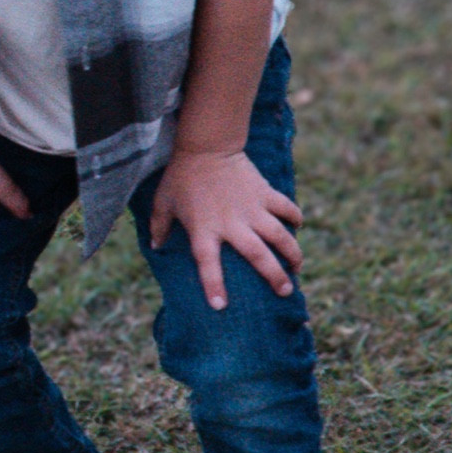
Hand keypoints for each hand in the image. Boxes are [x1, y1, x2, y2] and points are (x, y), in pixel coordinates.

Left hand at [149, 149, 301, 309]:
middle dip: (275, 277)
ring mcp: (252, 209)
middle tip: (285, 292)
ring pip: (280, 237)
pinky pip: (287, 209)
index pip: (207, 263)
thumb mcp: (163, 202)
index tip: (220, 306)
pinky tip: (296, 228)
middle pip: (258, 256)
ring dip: (292, 255)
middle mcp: (232, 223)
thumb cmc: (180, 176)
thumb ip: (158, 225)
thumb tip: (155, 246)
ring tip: (297, 269)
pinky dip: (294, 219)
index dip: (213, 285)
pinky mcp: (265, 194)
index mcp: (204, 229)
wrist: (205, 146)